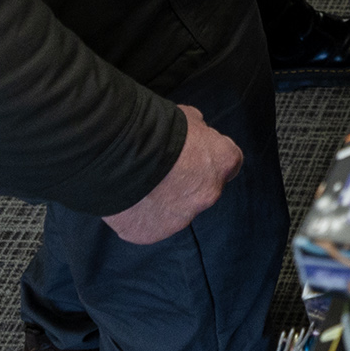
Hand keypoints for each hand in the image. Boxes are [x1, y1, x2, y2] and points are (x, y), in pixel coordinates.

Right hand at [102, 103, 239, 244]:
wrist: (120, 154)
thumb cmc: (157, 130)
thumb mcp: (188, 118)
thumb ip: (198, 134)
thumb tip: (196, 139)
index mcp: (223, 162)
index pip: (228, 164)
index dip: (210, 159)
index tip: (195, 156)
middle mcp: (209, 194)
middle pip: (203, 190)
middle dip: (187, 182)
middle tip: (162, 170)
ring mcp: (182, 218)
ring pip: (176, 211)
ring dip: (164, 201)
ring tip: (140, 184)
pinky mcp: (153, 233)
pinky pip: (150, 225)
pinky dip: (142, 215)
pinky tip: (128, 199)